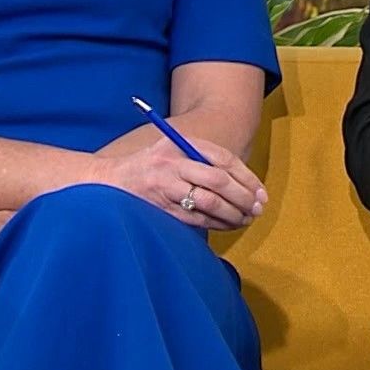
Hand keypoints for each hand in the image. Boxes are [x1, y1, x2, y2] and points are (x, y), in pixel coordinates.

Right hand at [93, 136, 267, 230]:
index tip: (260, 191)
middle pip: (219, 181)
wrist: (108, 183)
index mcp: (179, 145)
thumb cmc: (147, 167)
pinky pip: (196, 219)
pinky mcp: (161, 210)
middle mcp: (173, 164)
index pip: (222, 159)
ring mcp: (165, 188)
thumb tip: (243, 181)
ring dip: (233, 214)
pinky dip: (217, 224)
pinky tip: (229, 225)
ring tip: (247, 219)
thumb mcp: (171, 151)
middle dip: (243, 197)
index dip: (246, 177)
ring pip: (210, 202)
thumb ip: (201, 159)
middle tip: (258, 208)